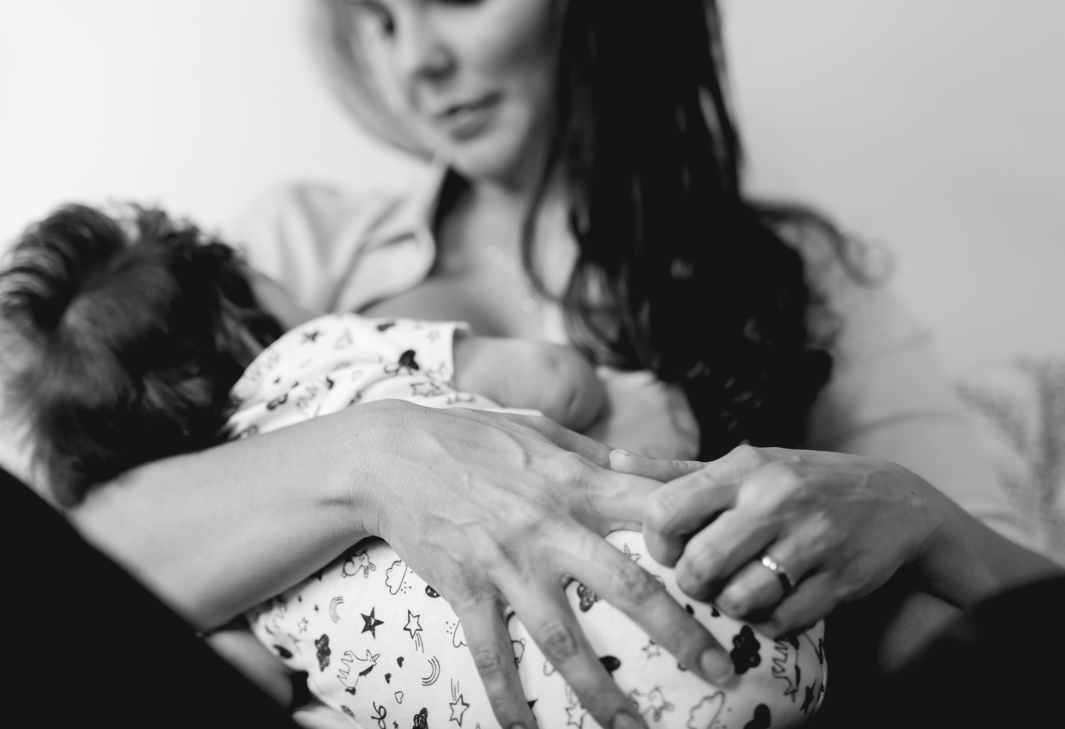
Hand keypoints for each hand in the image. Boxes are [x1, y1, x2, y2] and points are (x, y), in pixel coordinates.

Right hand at [351, 401, 730, 728]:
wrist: (391, 453)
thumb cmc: (476, 437)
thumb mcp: (545, 432)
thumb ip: (609, 456)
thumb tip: (673, 469)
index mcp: (577, 482)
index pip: (655, 513)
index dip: (702, 543)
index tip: (740, 575)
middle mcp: (550, 525)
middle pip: (627, 587)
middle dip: (680, 634)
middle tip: (720, 673)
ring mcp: (506, 561)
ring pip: (563, 637)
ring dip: (600, 691)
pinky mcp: (466, 587)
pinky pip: (491, 653)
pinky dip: (507, 699)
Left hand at [621, 445, 949, 636]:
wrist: (894, 500)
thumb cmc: (798, 482)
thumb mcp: (743, 465)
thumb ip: (676, 471)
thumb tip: (611, 457)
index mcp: (742, 468)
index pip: (665, 511)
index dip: (655, 543)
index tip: (669, 550)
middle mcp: (775, 499)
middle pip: (698, 566)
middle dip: (691, 584)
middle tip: (702, 580)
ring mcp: (811, 540)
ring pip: (737, 600)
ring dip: (731, 606)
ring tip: (740, 590)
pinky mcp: (841, 579)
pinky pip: (781, 622)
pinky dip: (771, 622)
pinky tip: (777, 601)